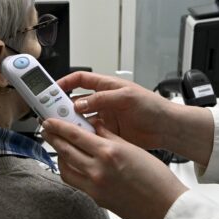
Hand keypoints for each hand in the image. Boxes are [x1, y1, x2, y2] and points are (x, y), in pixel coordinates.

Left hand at [42, 118, 188, 218]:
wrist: (164, 206)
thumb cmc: (156, 179)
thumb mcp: (133, 149)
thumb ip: (110, 137)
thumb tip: (95, 127)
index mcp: (109, 153)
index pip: (75, 135)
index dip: (59, 126)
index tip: (50, 120)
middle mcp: (98, 170)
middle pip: (65, 150)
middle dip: (53, 138)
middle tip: (46, 130)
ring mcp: (94, 187)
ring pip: (65, 168)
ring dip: (58, 155)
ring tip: (58, 146)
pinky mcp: (96, 198)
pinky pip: (74, 182)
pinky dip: (69, 170)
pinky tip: (71, 164)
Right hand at [57, 71, 177, 149]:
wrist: (167, 128)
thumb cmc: (153, 107)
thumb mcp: (127, 97)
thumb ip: (102, 99)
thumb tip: (80, 103)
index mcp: (107, 87)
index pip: (81, 80)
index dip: (66, 82)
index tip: (52, 89)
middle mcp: (104, 101)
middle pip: (77, 100)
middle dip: (63, 105)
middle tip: (52, 111)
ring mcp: (105, 117)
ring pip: (82, 118)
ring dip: (72, 122)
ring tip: (63, 126)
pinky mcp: (109, 132)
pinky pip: (91, 133)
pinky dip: (83, 135)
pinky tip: (79, 138)